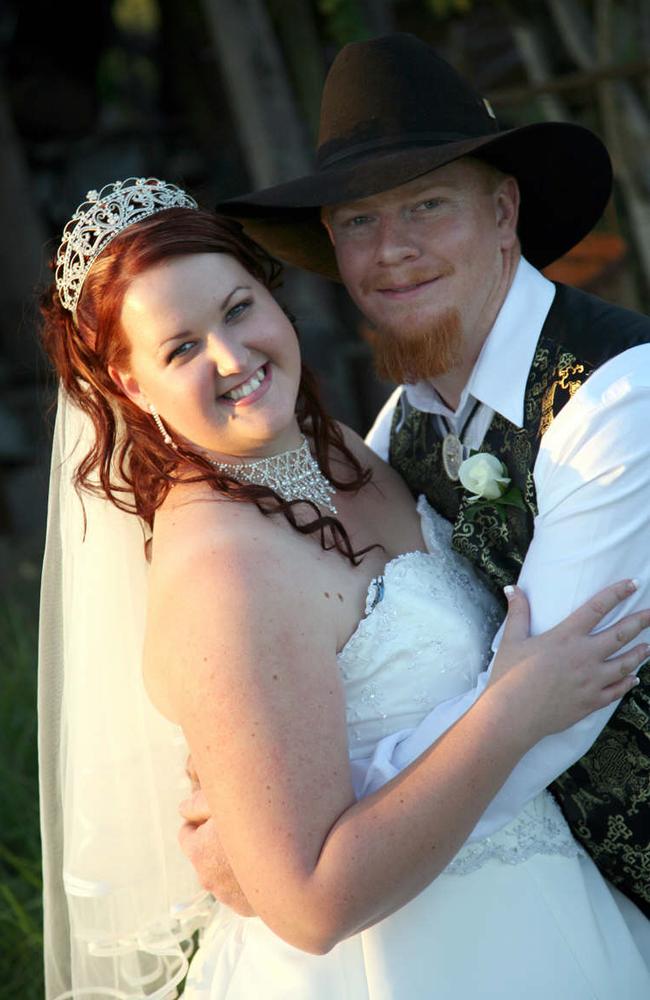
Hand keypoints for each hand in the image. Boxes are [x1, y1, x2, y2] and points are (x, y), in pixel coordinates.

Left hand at [178, 787, 255, 917]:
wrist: (300, 864)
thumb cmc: (262, 822)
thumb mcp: (226, 800)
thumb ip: (198, 804)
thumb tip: (182, 810)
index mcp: (200, 852)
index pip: (186, 833)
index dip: (201, 820)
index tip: (219, 815)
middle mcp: (209, 879)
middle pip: (204, 854)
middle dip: (216, 842)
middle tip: (242, 828)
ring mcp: (228, 897)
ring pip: (221, 872)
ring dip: (231, 862)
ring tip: (257, 845)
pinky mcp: (246, 909)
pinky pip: (239, 889)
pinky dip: (246, 879)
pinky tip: (265, 864)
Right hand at [490, 579, 649, 740]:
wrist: (513, 716)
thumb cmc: (509, 676)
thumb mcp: (511, 640)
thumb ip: (518, 613)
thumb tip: (512, 589)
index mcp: (566, 637)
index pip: (597, 608)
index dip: (617, 593)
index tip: (633, 584)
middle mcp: (584, 656)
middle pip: (620, 634)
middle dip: (640, 621)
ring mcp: (591, 681)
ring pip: (625, 664)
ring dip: (640, 653)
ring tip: (649, 646)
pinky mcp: (591, 702)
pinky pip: (617, 690)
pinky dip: (628, 683)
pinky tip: (634, 679)